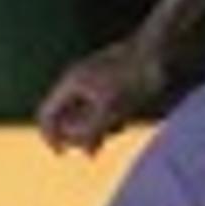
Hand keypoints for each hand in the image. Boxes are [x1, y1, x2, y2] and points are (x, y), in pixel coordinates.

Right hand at [33, 44, 156, 153]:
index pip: (46, 114)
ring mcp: (94, 81)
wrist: (157, 51)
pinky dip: (107, 118)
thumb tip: (74, 143)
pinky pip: (100, 107)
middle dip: (77, 135)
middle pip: (65, 115)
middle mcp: (78, 81)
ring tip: (113, 131)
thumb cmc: (131, 78)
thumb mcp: (109, 110)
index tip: (63, 154)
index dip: (50, 136)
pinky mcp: (111, 83)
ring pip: (85, 112)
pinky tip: (123, 120)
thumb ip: (87, 129)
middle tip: (94, 151)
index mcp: (71, 84)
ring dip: (94, 128)